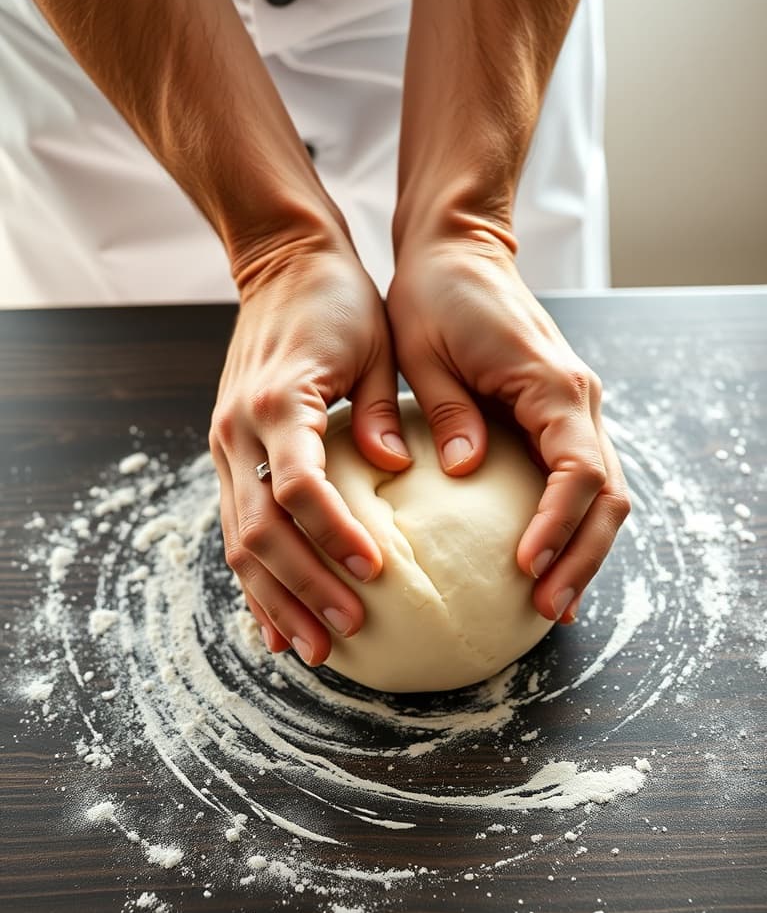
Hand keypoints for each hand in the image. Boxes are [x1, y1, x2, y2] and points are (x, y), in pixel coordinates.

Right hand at [210, 234, 410, 664]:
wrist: (281, 263)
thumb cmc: (339, 300)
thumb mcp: (375, 344)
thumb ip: (380, 409)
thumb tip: (396, 467)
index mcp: (279, 402)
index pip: (299, 485)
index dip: (333, 533)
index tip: (374, 571)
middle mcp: (238, 429)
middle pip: (260, 530)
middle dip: (303, 588)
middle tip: (348, 632)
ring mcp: (224, 444)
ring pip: (239, 541)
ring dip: (275, 599)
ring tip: (312, 649)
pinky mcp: (227, 453)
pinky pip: (237, 527)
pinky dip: (254, 579)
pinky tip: (274, 618)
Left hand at [386, 222, 630, 623]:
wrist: (458, 250)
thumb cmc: (434, 294)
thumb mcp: (424, 352)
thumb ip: (450, 413)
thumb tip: (468, 471)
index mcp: (549, 384)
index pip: (577, 470)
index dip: (558, 524)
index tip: (526, 566)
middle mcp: (578, 398)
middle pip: (607, 493)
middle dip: (583, 556)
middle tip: (548, 608)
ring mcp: (575, 407)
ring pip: (604, 492)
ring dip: (584, 548)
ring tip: (551, 601)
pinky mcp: (558, 415)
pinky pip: (580, 479)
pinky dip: (571, 523)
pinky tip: (547, 559)